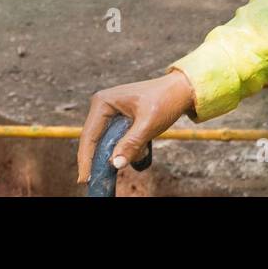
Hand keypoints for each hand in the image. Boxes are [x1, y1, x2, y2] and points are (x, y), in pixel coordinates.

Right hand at [76, 70, 195, 182]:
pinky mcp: (120, 118)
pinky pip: (117, 139)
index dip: (86, 159)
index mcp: (103, 102)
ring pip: (107, 142)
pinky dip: (128, 147)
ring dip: (120, 152)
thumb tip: (115, 164)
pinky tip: (144, 146)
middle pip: (94, 140)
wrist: (182, 89)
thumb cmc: (166, 100)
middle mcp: (103, 105)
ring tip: (140, 151)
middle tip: (101, 179)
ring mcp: (111, 112)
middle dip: (102, 158)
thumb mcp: (149, 124)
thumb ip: (131, 143)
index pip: (89, 136)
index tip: (85, 179)